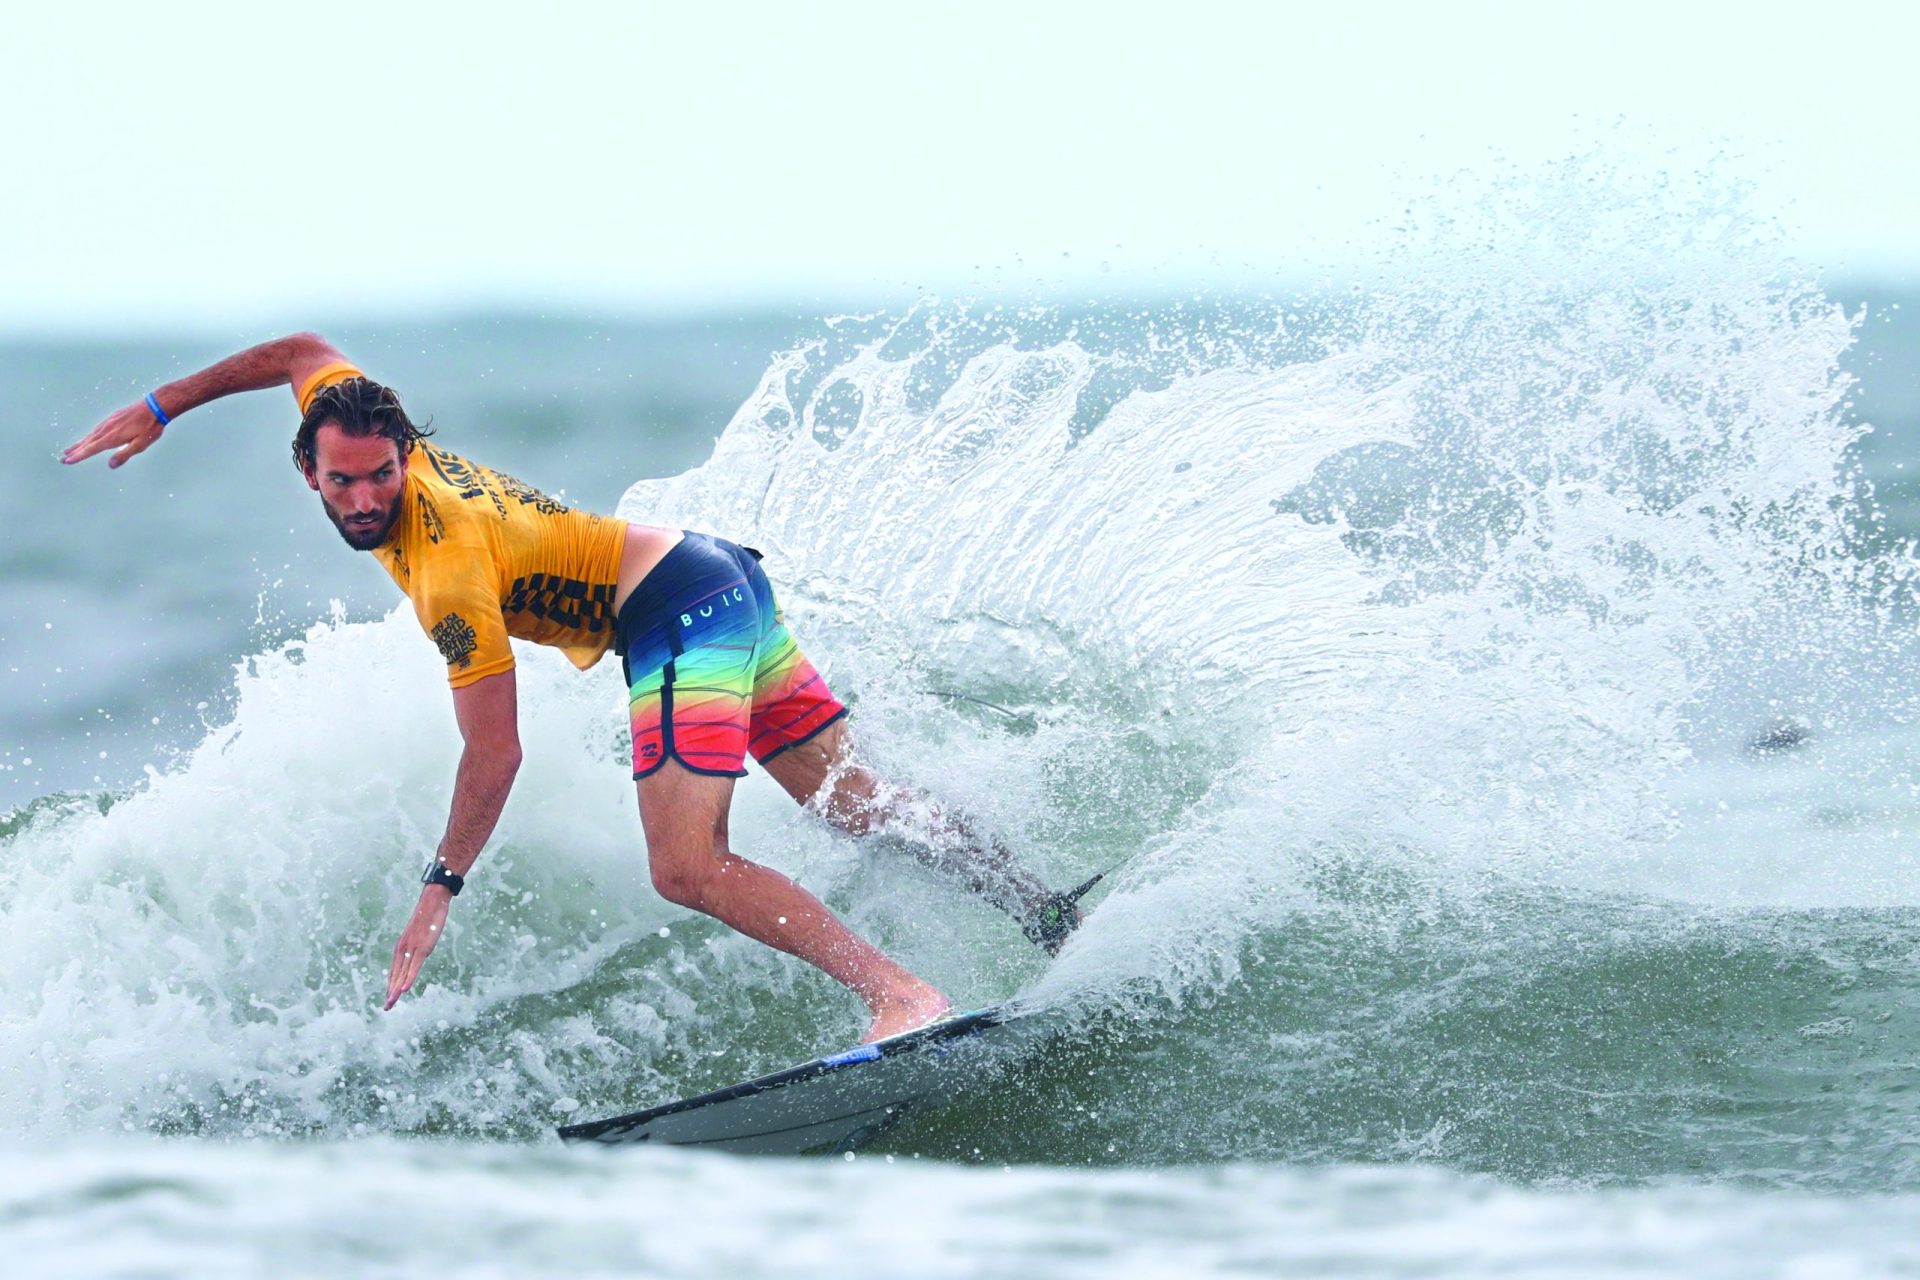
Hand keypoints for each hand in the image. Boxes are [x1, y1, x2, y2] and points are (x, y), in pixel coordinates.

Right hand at [62, 400, 167, 468]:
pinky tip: (89, 438)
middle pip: (87, 442)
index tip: (67, 461)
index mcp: (112, 437)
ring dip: (80, 443)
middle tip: (62, 458)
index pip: (91, 449)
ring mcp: (109, 421)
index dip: (79, 456)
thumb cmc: (150, 427)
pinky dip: (89, 435)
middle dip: (75, 451)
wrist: (155, 406)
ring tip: (70, 449)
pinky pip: (97, 428)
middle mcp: (107, 429)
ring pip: (91, 434)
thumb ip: (125, 454)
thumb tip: (110, 465)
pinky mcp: (113, 417)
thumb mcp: (141, 444)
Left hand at [385, 886, 452, 1009]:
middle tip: (386, 1007)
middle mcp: (402, 949)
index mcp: (401, 947)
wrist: (432, 902)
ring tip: (391, 1003)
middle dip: (390, 992)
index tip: (389, 997)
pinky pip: (414, 967)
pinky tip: (404, 990)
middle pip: (395, 975)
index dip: (391, 985)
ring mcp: (412, 949)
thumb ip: (416, 946)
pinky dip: (408, 979)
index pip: (394, 970)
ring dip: (396, 990)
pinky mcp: (422, 948)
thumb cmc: (427, 917)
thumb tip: (417, 954)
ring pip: (402, 974)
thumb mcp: (419, 934)